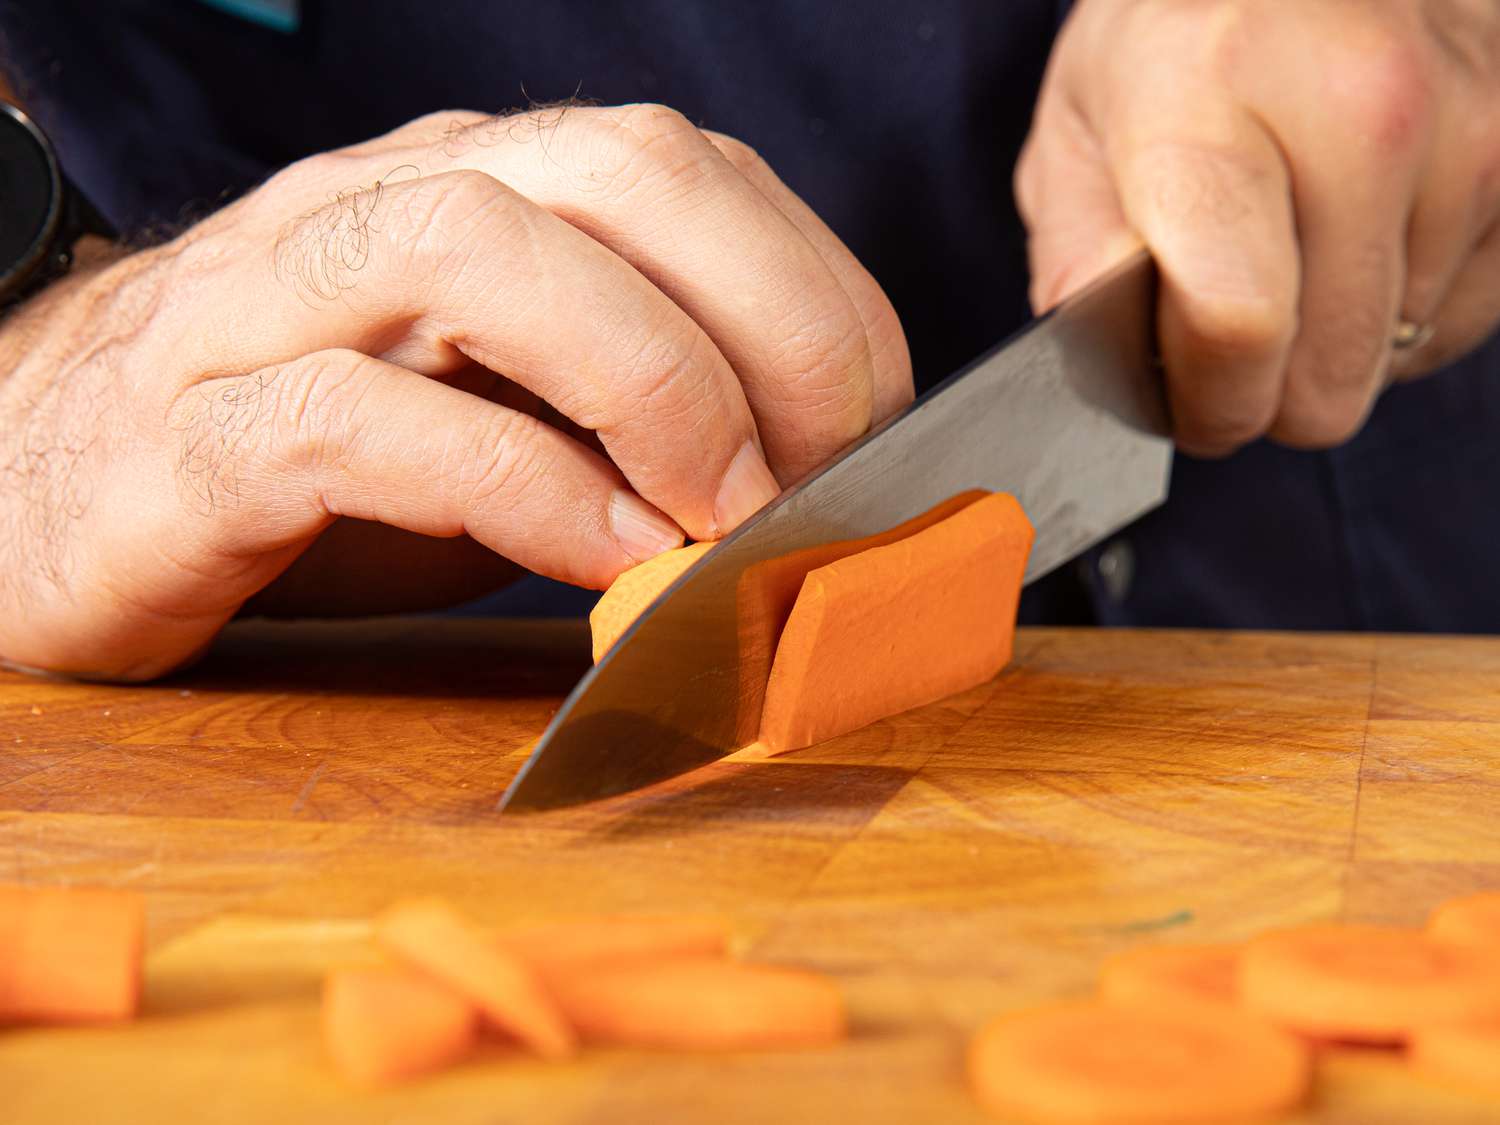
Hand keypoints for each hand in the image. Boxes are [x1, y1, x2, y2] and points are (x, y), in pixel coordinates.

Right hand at [0, 104, 910, 678]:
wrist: (52, 497)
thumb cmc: (312, 467)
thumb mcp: (502, 414)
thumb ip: (624, 410)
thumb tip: (803, 471)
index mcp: (474, 191)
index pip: (685, 172)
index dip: (815, 293)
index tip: (878, 430)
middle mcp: (379, 209)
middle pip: (609, 170)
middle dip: (765, 320)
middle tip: (825, 473)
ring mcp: (273, 308)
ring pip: (475, 250)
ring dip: (649, 384)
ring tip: (719, 516)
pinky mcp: (191, 439)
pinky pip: (360, 425)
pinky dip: (519, 489)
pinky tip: (604, 557)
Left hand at [1017, 0, 1499, 454]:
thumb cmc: (1178, 49)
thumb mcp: (1078, 135)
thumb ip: (1079, 259)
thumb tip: (1115, 364)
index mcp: (1215, 95)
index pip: (1239, 322)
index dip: (1211, 403)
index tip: (1190, 408)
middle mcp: (1364, 104)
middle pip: (1329, 374)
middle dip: (1266, 391)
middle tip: (1228, 335)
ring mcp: (1469, 129)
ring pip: (1396, 358)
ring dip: (1333, 342)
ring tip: (1293, 252)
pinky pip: (1461, 319)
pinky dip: (1401, 309)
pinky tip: (1358, 240)